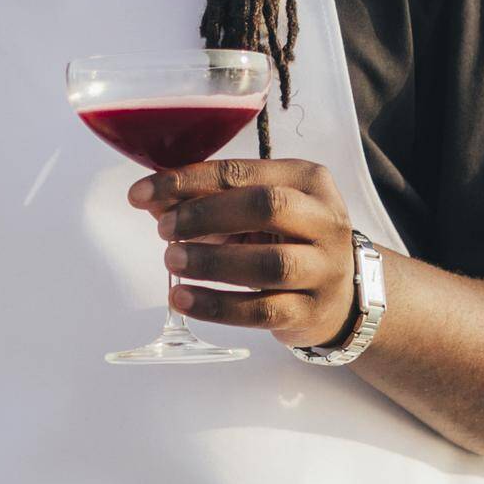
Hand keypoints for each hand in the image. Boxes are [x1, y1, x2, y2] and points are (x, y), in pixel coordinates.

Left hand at [133, 149, 359, 352]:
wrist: (342, 295)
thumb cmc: (290, 241)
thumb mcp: (260, 211)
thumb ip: (210, 202)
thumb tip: (152, 202)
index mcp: (307, 181)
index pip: (242, 172)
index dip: (186, 181)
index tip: (141, 193)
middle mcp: (323, 220)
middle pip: (265, 207)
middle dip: (205, 214)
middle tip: (164, 229)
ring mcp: (323, 268)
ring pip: (268, 263)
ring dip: (212, 262)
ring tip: (171, 262)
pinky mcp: (310, 311)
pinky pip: (262, 311)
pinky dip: (217, 306)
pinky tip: (184, 300)